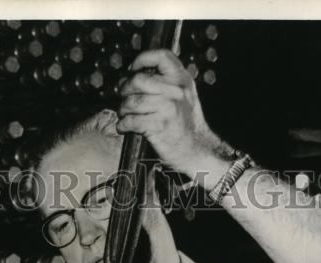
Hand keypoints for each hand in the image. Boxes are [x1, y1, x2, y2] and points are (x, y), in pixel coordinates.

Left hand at [118, 49, 230, 184]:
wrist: (197, 148)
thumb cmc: (187, 124)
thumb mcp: (185, 95)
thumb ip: (168, 82)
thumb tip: (136, 76)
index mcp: (182, 79)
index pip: (162, 56)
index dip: (143, 59)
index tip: (133, 69)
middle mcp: (175, 90)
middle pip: (139, 80)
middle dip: (125, 89)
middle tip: (123, 96)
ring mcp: (168, 107)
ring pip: (132, 101)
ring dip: (122, 108)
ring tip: (123, 113)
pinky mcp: (159, 126)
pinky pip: (132, 120)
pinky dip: (123, 124)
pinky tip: (124, 126)